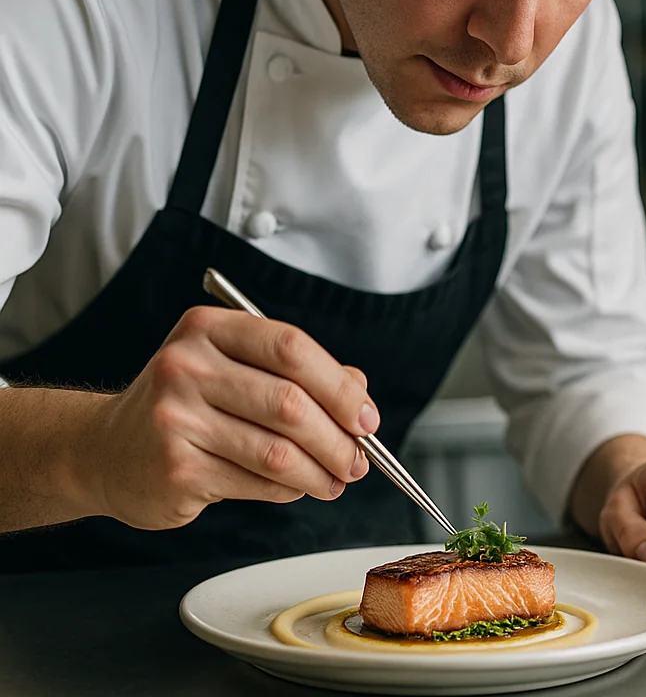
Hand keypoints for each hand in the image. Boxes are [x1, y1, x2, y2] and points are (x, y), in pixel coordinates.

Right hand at [86, 306, 375, 529]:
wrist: (104, 451)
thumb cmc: (186, 405)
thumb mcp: (234, 369)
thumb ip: (298, 373)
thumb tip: (359, 393)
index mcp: (208, 329)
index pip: (291, 348)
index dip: (339, 387)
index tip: (366, 417)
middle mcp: (186, 367)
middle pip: (291, 404)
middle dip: (339, 439)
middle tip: (361, 461)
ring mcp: (175, 419)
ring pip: (277, 452)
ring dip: (321, 473)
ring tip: (338, 480)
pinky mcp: (174, 468)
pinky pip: (255, 483)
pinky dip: (289, 490)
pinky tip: (297, 488)